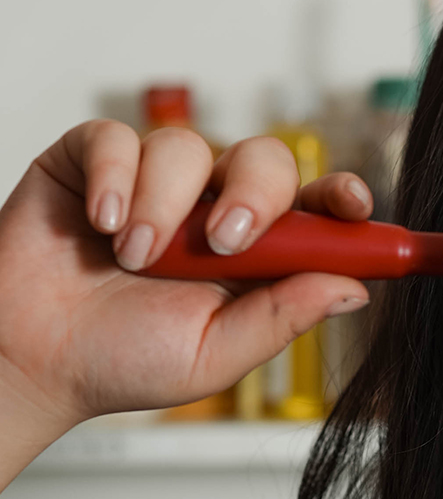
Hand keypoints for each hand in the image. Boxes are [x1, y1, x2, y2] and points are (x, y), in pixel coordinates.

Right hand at [0, 120, 371, 465]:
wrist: (30, 359)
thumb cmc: (121, 359)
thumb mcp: (216, 353)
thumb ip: (282, 316)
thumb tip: (354, 289)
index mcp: (258, 253)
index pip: (317, 208)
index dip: (342, 198)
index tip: (354, 204)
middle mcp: (215, 208)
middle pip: (266, 160)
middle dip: (254, 193)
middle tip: (223, 242)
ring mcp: (158, 183)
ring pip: (189, 147)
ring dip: (165, 204)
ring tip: (133, 259)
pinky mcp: (96, 162)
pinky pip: (120, 138)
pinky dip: (114, 178)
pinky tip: (100, 223)